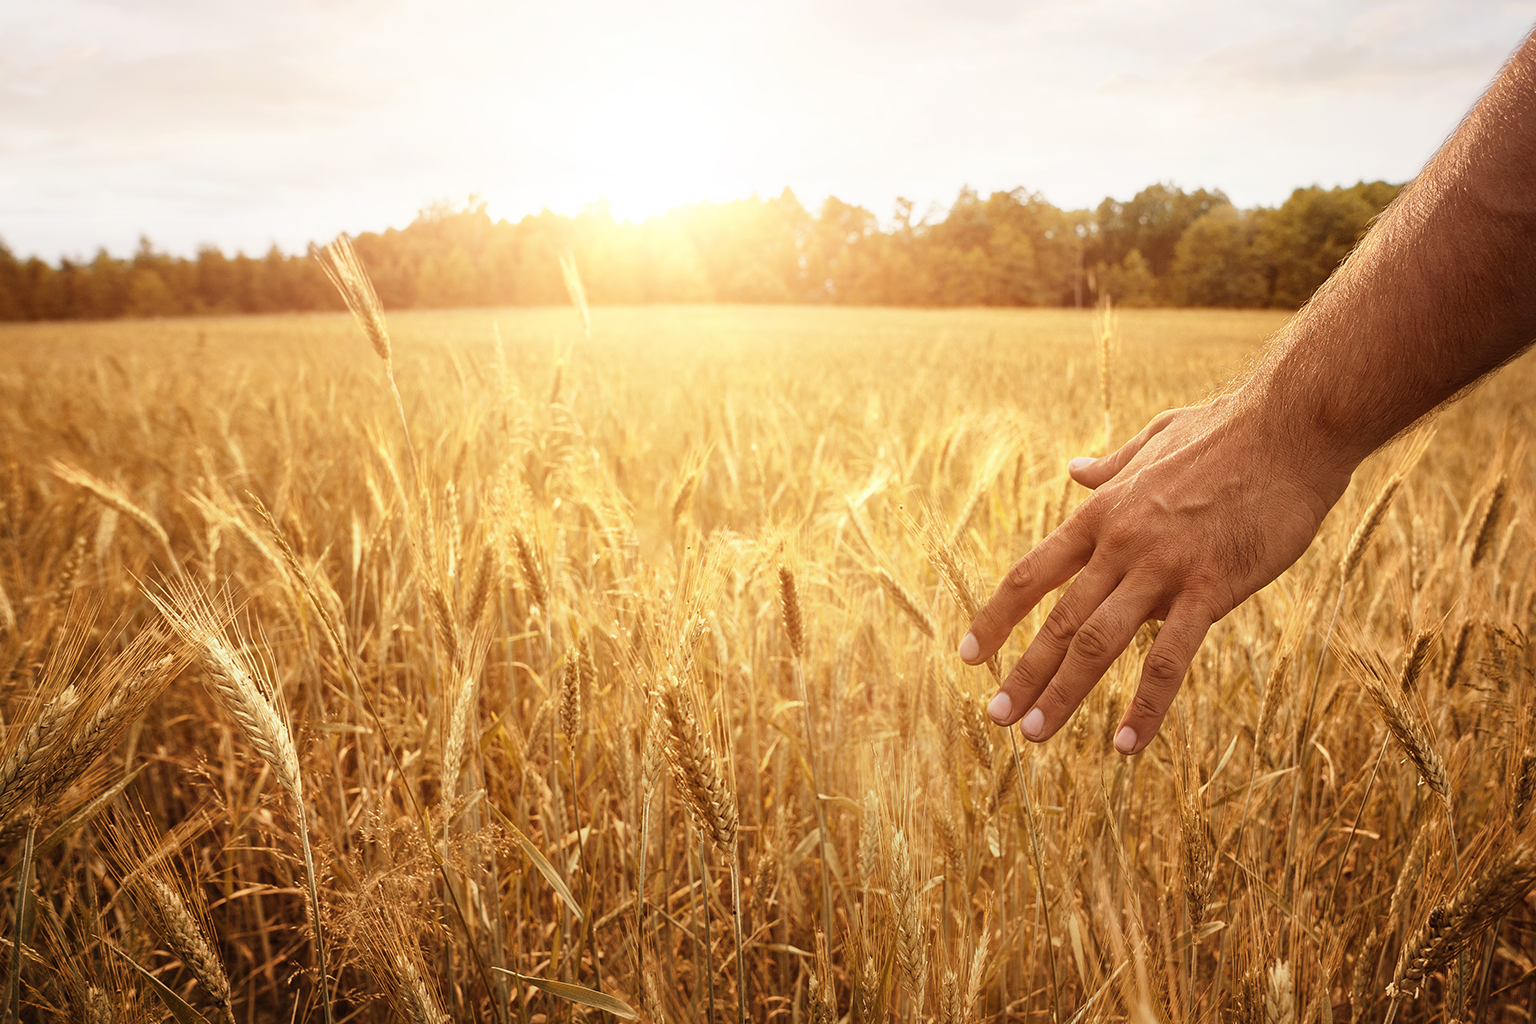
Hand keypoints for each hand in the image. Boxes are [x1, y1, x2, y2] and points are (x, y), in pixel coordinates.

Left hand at [958, 397, 1350, 753]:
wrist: (1294, 426)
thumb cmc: (1229, 432)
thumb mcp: (1155, 440)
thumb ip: (1112, 466)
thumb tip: (1076, 470)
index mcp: (1101, 513)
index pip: (1032, 574)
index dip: (997, 618)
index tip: (970, 655)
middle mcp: (1120, 544)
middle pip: (1058, 620)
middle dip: (1022, 673)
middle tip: (995, 716)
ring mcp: (1163, 567)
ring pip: (1098, 643)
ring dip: (1063, 693)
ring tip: (1034, 734)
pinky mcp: (1212, 587)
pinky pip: (1170, 658)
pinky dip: (1145, 704)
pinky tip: (1127, 744)